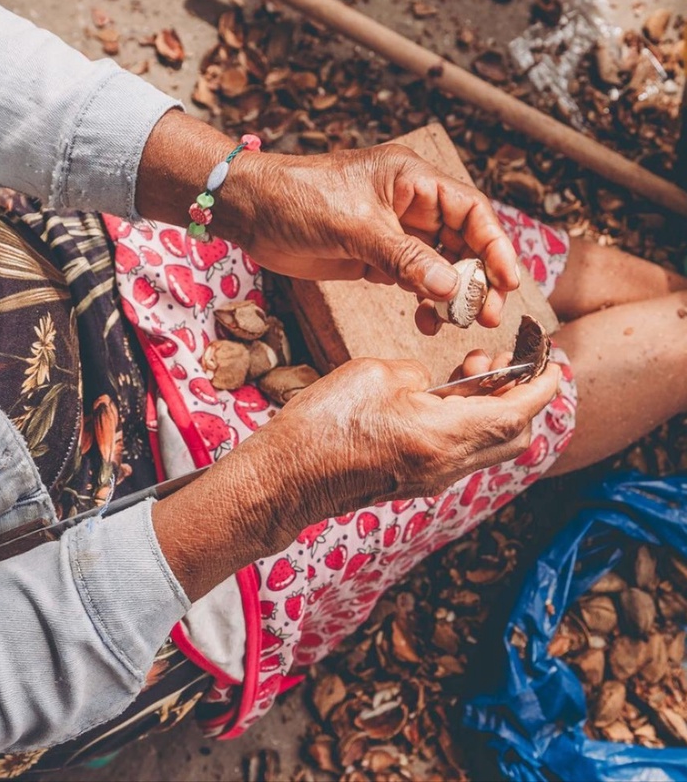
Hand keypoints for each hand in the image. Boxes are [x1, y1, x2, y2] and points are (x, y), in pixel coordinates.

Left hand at [135, 113, 519, 335]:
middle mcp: (409, 204)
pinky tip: (425, 321)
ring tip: (456, 322)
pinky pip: (412, 280)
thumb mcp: (355, 227)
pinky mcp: (374, 257)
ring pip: (440, 264)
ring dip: (451, 293)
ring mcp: (392, 232)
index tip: (508, 281)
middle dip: (477, 276)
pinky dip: (423, 300)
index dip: (495, 245)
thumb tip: (451, 288)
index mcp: (413, 180)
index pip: (471, 210)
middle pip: (462, 241)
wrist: (251, 211)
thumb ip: (404, 258)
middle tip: (484, 314)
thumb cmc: (299, 199)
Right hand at [251, 356, 559, 536]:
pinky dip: (468, 423)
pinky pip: (461, 453)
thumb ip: (419, 374)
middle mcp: (448, 466)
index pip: (517, 413)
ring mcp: (431, 479)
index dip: (542, 386)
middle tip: (506, 361)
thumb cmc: (323, 423)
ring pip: (488, 447)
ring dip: (493, 408)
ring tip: (472, 371)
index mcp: (443, 436)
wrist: (286, 478)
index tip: (555, 362)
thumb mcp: (376, 373)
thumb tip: (430, 383)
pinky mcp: (414, 481)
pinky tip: (444, 396)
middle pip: (512, 436)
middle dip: (521, 396)